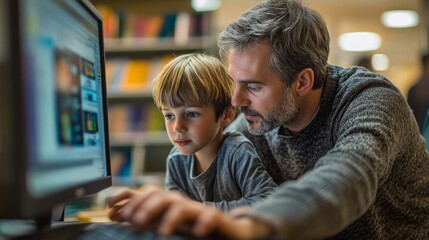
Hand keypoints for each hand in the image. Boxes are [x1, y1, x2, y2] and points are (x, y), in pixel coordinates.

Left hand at [108, 185, 272, 238]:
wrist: (226, 231)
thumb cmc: (190, 228)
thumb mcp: (162, 222)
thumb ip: (143, 216)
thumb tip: (116, 212)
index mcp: (167, 203)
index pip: (146, 194)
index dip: (129, 199)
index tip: (112, 210)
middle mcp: (180, 203)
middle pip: (162, 196)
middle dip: (146, 207)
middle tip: (136, 222)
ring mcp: (197, 210)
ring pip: (182, 206)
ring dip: (171, 217)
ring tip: (163, 233)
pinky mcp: (215, 219)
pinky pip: (210, 217)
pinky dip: (203, 223)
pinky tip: (198, 232)